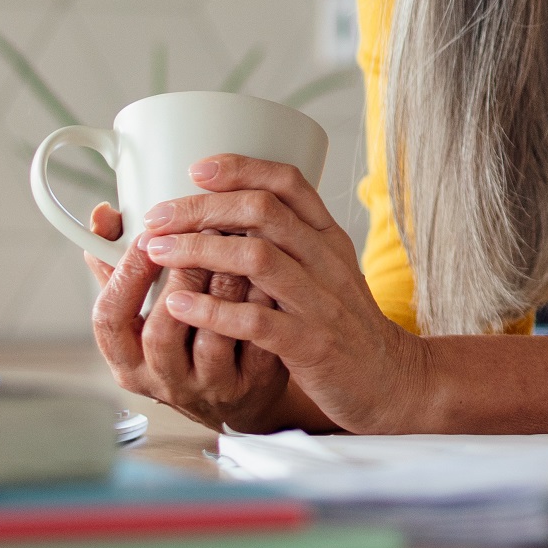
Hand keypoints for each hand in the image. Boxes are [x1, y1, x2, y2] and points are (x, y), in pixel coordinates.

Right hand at [85, 203, 294, 432]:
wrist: (235, 392)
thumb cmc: (183, 337)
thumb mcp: (142, 309)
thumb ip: (119, 264)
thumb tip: (102, 214)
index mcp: (128, 360)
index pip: (110, 319)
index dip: (126, 274)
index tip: (147, 236)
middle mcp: (165, 380)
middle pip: (161, 332)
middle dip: (181, 276)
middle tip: (203, 232)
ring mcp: (209, 387)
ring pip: (213, 339)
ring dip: (224, 285)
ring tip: (236, 244)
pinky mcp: (251, 384)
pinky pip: (257, 342)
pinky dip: (260, 303)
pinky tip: (265, 272)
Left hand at [133, 156, 431, 434]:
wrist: (391, 378)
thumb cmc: (345, 323)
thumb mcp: (326, 271)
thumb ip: (286, 243)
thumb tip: (223, 217)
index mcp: (327, 237)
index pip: (288, 182)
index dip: (240, 169)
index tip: (196, 169)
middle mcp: (326, 260)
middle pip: (263, 212)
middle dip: (202, 208)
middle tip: (157, 218)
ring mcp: (320, 301)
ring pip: (257, 258)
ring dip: (199, 251)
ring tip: (158, 252)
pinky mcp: (311, 344)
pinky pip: (256, 320)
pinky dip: (211, 310)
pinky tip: (177, 305)